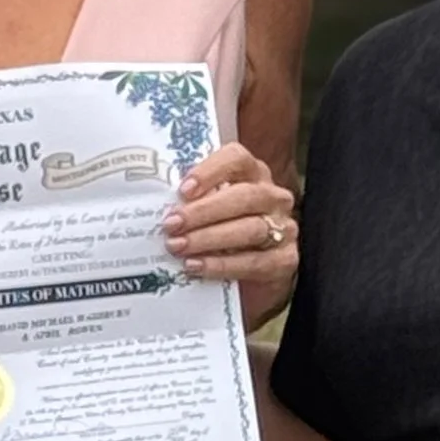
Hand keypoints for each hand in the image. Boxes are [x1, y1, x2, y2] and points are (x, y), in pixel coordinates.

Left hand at [163, 141, 297, 325]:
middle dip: (204, 211)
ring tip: (179, 247)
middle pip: (244, 196)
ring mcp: (284, 228)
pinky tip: (197, 266)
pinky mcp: (285, 260)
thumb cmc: (220, 237)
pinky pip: (255, 261)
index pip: (237, 159)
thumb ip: (190, 204)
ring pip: (250, 228)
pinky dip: (223, 265)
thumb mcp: (205, 214)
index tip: (183, 190)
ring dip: (210, 238)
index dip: (210, 171)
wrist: (249, 281)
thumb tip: (154, 206)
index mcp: (252, 175)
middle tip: (171, 224)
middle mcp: (272, 197)